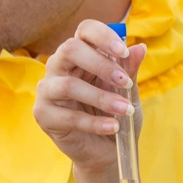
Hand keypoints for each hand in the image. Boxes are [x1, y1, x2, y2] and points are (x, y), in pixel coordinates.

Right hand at [32, 20, 143, 175]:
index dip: (103, 36)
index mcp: (80, 54)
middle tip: (125, 83)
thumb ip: (130, 70)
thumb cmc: (115, 114)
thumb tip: (140, 48)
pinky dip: (94, 123)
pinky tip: (114, 127)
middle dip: (100, 64)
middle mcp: (59, 66)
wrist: (106, 151)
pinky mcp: (43, 114)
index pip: (84, 31)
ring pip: (68, 85)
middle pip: (70, 50)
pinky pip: (68, 116)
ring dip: (101, 98)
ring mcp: (47, 90)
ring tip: (124, 110)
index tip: (124, 52)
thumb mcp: (128, 92)